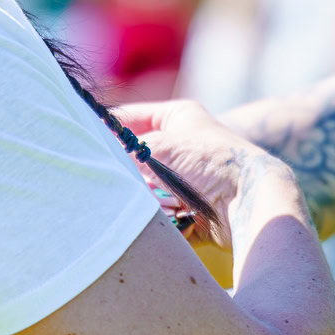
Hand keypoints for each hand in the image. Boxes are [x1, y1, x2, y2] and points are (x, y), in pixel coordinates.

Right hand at [112, 98, 290, 228]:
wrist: (249, 200)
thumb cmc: (208, 162)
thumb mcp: (158, 148)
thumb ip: (124, 152)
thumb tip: (98, 159)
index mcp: (179, 117)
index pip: (130, 117)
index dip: (108, 129)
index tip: (85, 142)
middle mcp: (183, 145)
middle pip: (136, 159)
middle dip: (132, 173)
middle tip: (127, 179)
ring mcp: (188, 178)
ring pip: (146, 189)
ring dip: (148, 198)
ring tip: (159, 200)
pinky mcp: (192, 207)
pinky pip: (161, 213)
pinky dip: (161, 217)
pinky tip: (171, 215)